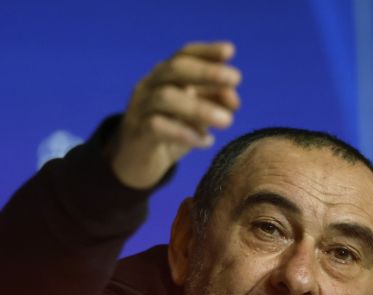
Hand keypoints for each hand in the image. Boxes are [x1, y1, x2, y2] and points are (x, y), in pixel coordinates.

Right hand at [110, 41, 240, 188]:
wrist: (136, 165)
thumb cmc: (170, 135)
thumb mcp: (196, 118)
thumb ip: (214, 104)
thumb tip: (234, 99)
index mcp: (164, 77)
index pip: (183, 55)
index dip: (206, 51)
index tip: (230, 51)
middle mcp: (149, 86)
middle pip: (175, 69)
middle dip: (207, 72)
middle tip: (237, 78)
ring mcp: (139, 108)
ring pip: (166, 97)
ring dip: (200, 107)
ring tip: (228, 121)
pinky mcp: (136, 133)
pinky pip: (157, 126)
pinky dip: (185, 133)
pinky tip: (206, 142)